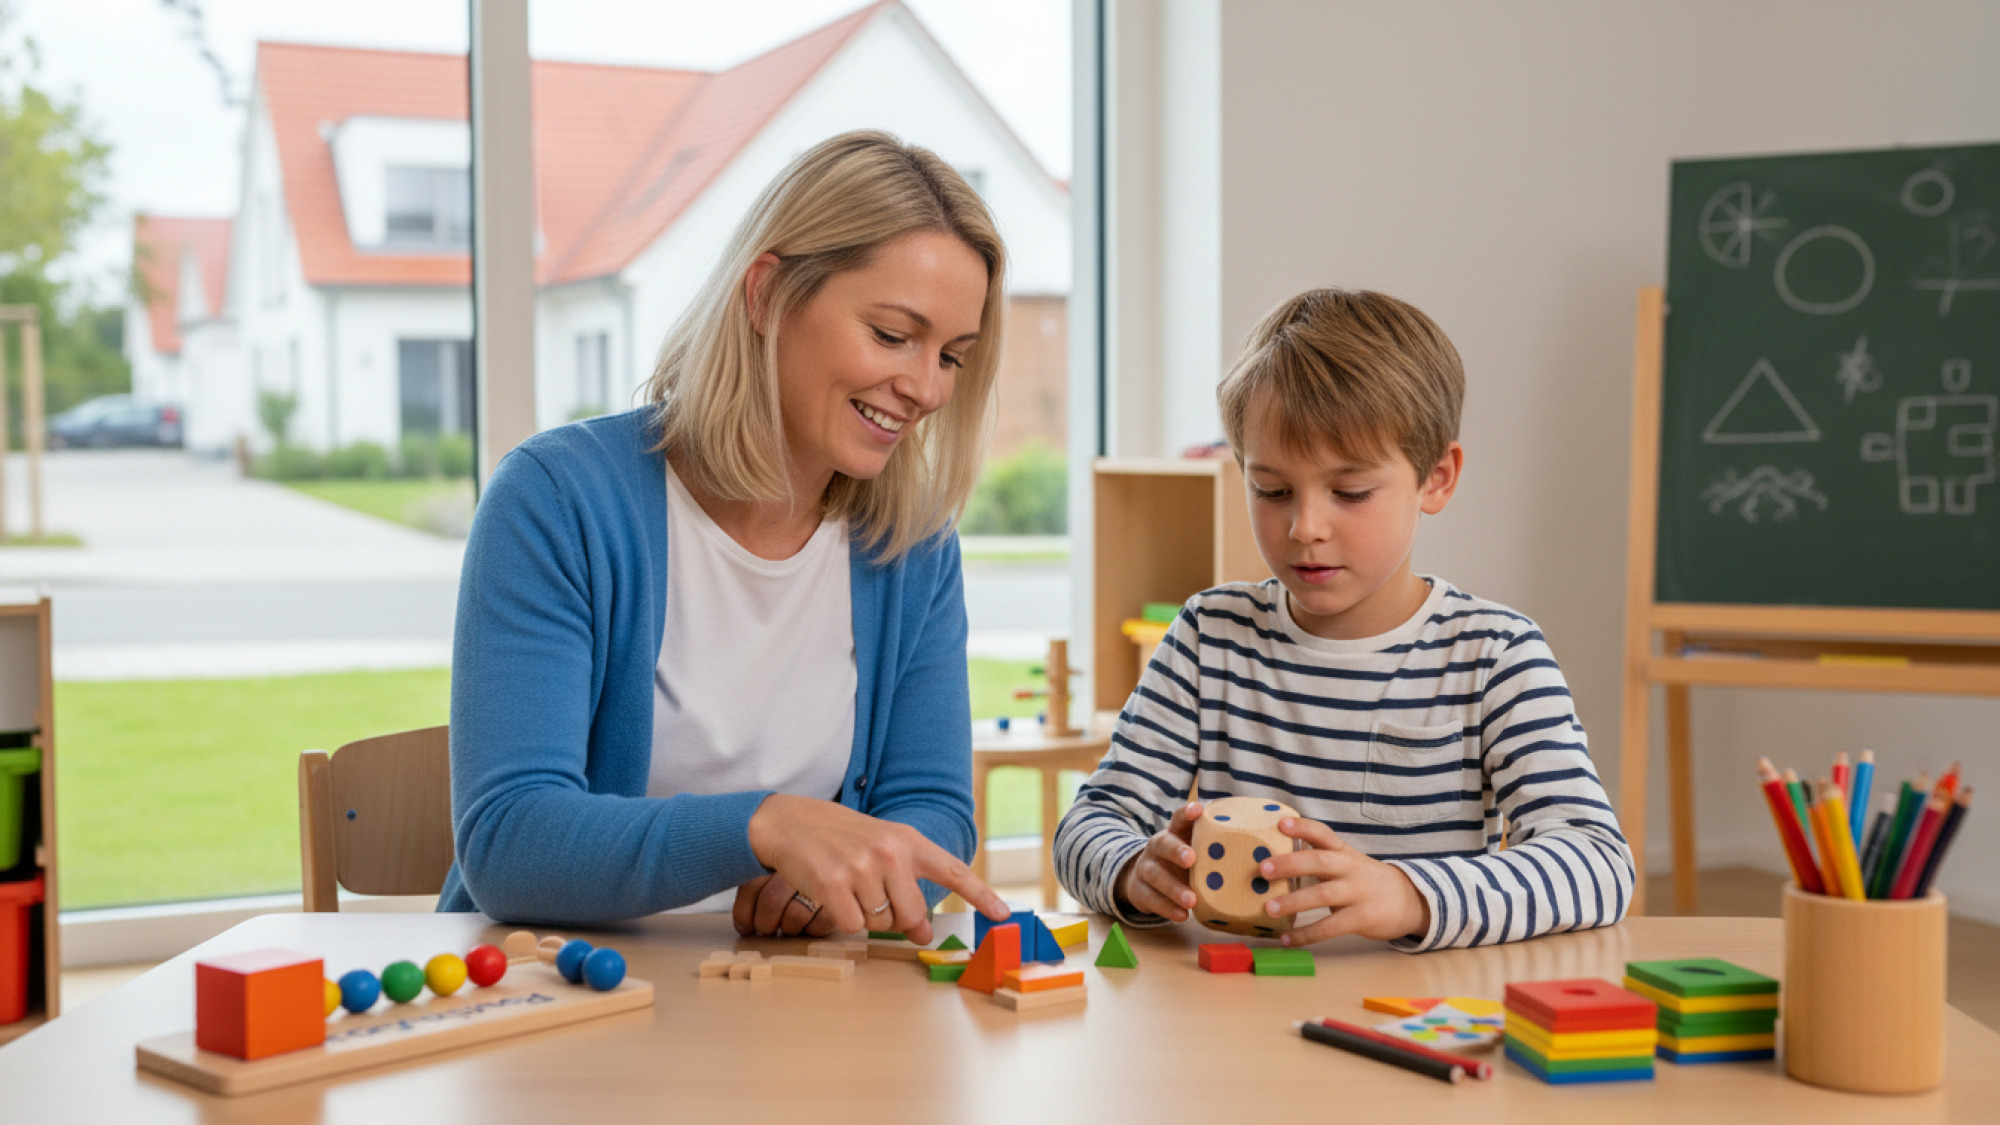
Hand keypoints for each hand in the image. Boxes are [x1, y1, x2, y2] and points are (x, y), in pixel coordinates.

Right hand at [746, 794, 1010, 944]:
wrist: (790, 822)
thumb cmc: (841, 838)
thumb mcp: (881, 850)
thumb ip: (907, 885)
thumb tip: (922, 931)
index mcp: (907, 840)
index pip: (953, 870)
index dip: (981, 895)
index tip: (1003, 914)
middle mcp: (889, 852)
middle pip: (911, 914)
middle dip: (896, 918)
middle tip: (874, 898)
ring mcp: (861, 868)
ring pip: (880, 923)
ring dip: (865, 916)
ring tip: (848, 887)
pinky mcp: (833, 885)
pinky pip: (851, 925)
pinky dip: (842, 919)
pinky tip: (832, 894)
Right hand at [1113, 802, 1203, 921]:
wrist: (1144, 881)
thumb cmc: (1181, 865)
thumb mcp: (1194, 852)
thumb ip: (1215, 850)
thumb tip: (1260, 853)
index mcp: (1174, 834)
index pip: (1179, 819)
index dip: (1187, 813)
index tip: (1198, 810)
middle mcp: (1157, 847)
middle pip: (1163, 844)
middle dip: (1177, 850)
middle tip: (1191, 859)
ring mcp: (1146, 868)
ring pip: (1154, 874)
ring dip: (1173, 888)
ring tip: (1191, 900)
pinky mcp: (1139, 891)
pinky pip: (1150, 898)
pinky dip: (1166, 908)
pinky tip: (1182, 915)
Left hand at [1258, 816, 1430, 945]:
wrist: (1409, 900)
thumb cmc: (1365, 881)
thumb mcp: (1347, 863)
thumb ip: (1320, 861)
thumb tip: (1275, 865)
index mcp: (1344, 852)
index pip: (1323, 834)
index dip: (1303, 827)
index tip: (1281, 823)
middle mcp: (1351, 868)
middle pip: (1320, 862)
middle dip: (1290, 864)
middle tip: (1263, 868)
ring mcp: (1358, 893)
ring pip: (1323, 895)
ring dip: (1294, 902)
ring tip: (1269, 908)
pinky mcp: (1363, 918)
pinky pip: (1331, 927)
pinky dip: (1308, 934)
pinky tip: (1289, 939)